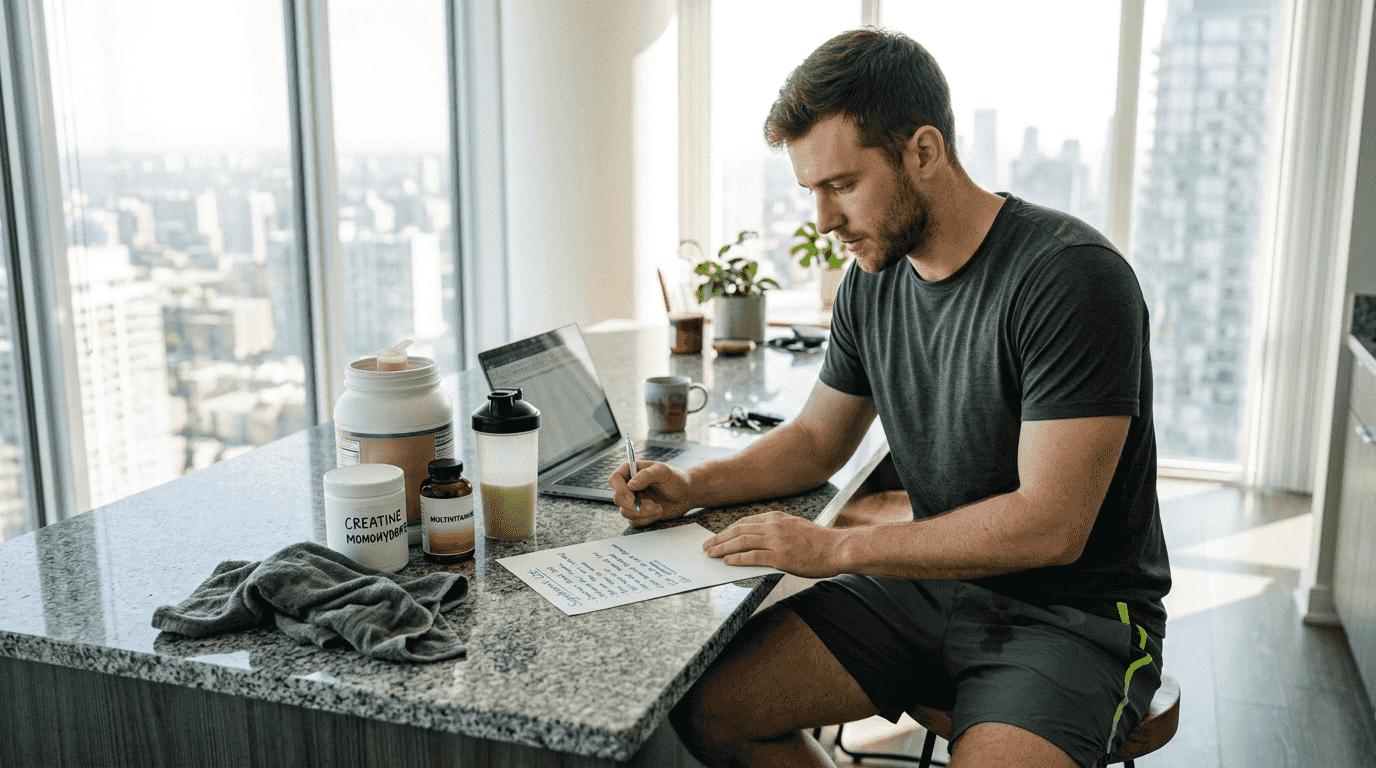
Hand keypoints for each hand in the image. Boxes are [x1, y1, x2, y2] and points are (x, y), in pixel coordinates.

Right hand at [609, 461, 693, 526]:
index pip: (614, 479)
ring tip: (658, 507)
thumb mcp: (663, 472)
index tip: (632, 497)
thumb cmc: (675, 479)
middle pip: (617, 498)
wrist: (686, 495)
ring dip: (643, 513)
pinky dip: (647, 519)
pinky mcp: (639, 513)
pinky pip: (634, 521)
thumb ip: (646, 475)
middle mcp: (629, 486)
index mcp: (631, 471)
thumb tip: (630, 485)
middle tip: (651, 505)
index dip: (619, 489)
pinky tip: (658, 511)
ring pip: (625, 512)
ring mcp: (633, 500)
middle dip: (634, 505)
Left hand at [702, 511, 842, 578]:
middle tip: (707, 546)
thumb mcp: (796, 527)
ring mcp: (776, 541)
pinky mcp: (780, 557)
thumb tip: (759, 540)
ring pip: (741, 542)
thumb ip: (777, 530)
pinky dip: (737, 559)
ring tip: (711, 554)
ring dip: (723, 548)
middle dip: (719, 538)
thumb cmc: (819, 541)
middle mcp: (774, 526)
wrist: (837, 548)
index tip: (718, 536)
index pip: (745, 522)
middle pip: (739, 531)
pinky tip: (728, 562)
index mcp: (777, 518)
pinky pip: (752, 557)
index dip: (728, 530)